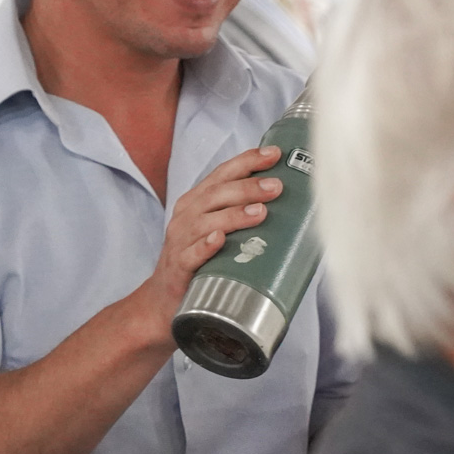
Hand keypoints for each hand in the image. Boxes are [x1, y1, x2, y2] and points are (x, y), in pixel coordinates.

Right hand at [146, 146, 285, 305]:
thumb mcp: (215, 229)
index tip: (274, 154)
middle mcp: (186, 217)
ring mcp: (179, 242)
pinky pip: (190, 255)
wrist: (163, 299)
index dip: (246, 161)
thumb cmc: (198, 260)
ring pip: (205, 222)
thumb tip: (290, 206)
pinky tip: (219, 240)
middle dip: (247, 187)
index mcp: (195, 203)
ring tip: (261, 212)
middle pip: (215, 194)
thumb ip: (240, 215)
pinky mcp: (178, 268)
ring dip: (233, 215)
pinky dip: (205, 246)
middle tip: (276, 186)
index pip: (221, 175)